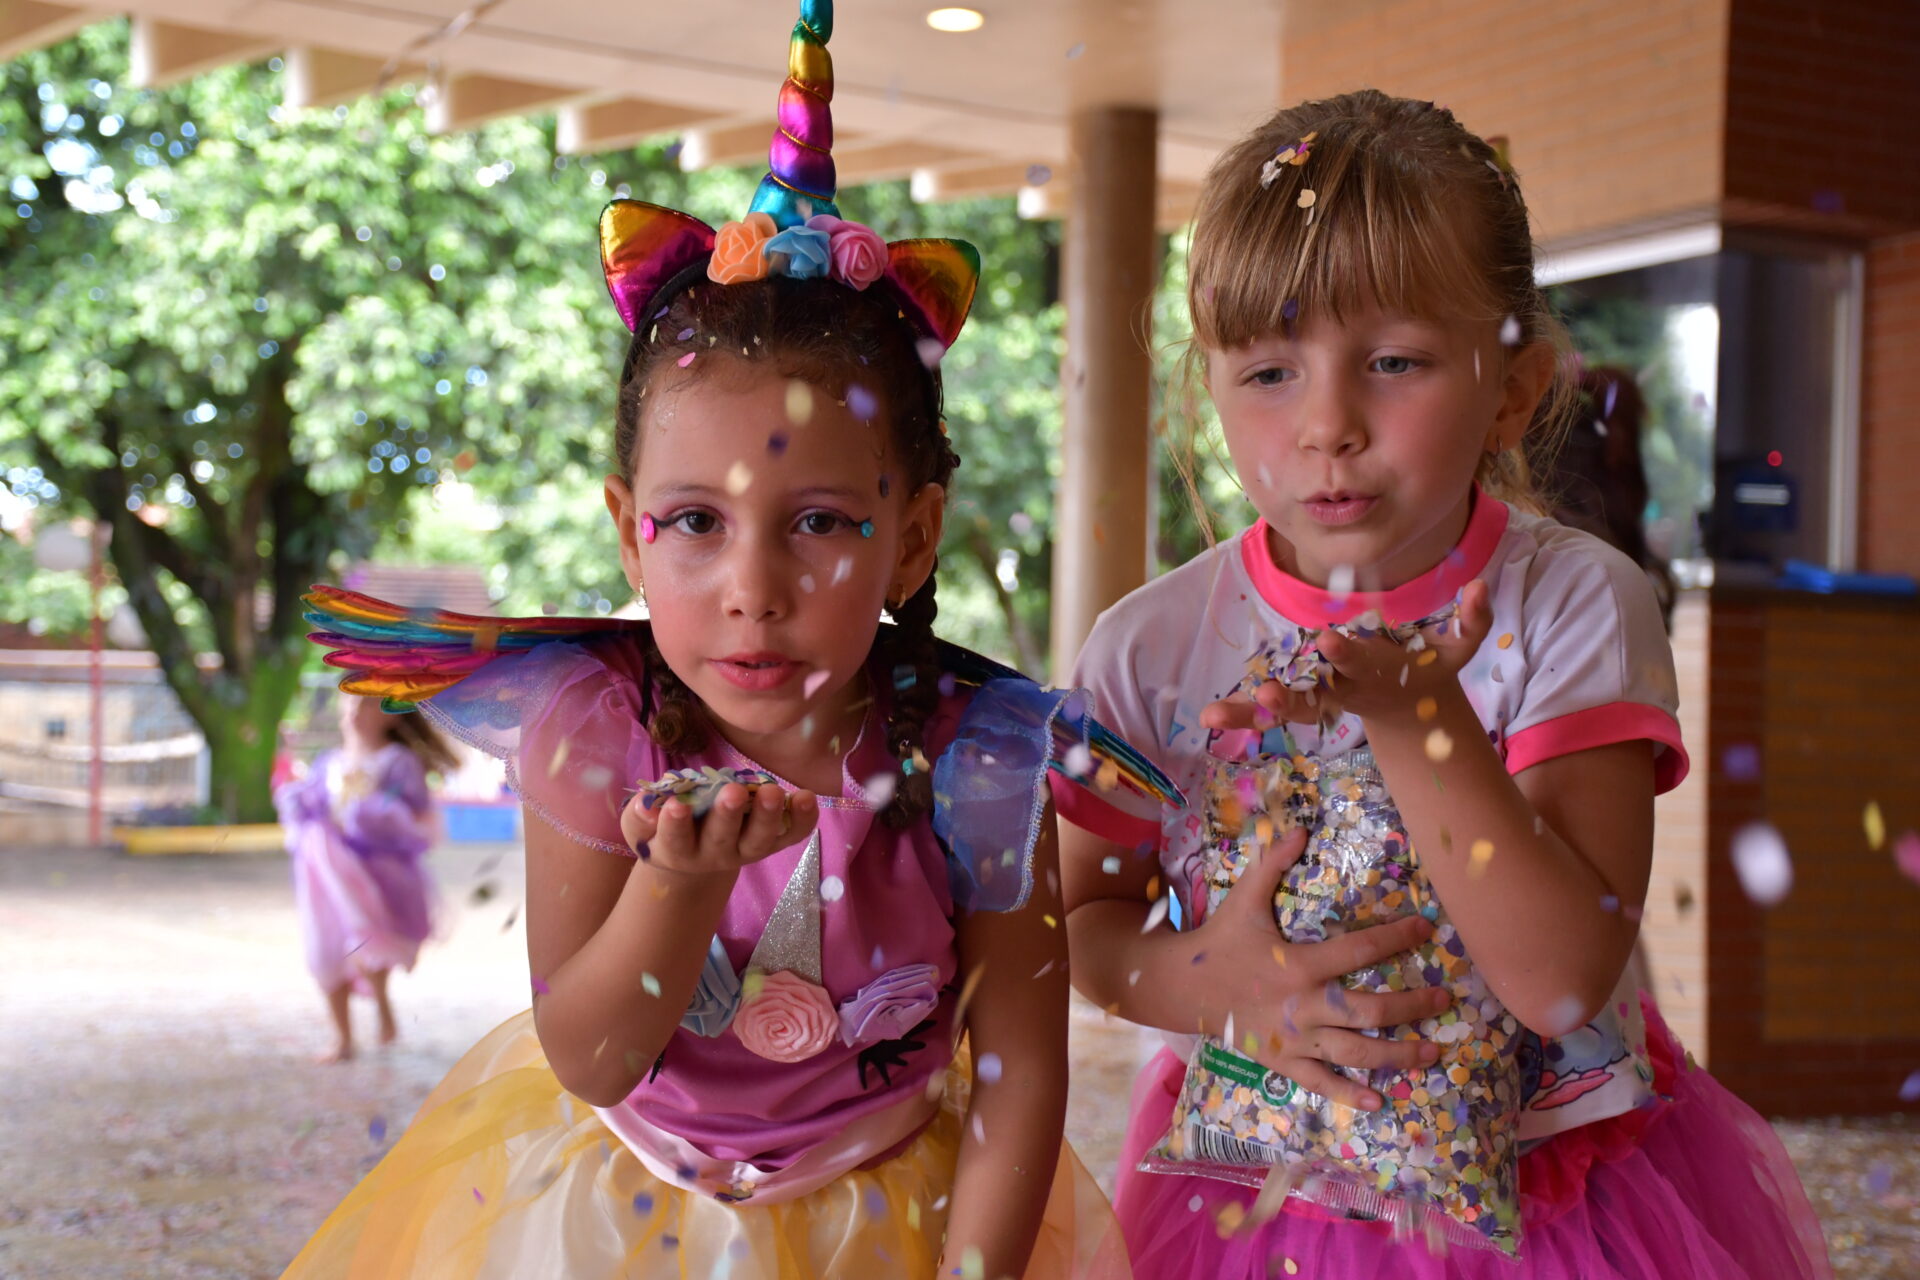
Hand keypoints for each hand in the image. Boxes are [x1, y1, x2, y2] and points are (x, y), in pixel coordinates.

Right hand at [618, 782, 817, 877]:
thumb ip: (640, 817)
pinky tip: (807, 797)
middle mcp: (714, 854)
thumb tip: (647, 805)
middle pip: (723, 839)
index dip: (675, 824)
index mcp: (678, 850)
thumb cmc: (661, 832)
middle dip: (728, 815)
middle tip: (732, 792)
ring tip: (773, 791)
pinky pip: (789, 836)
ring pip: (760, 840)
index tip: (676, 806)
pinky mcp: (770, 843)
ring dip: (768, 815)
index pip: (676, 839)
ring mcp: (745, 850)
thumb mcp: (642, 827)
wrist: (691, 856)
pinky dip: (801, 820)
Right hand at [1192, 827, 1447, 1110]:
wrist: (1182, 988)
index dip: (1396, 937)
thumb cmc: (1221, 941)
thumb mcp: (1244, 899)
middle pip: (1369, 1010)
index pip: (1359, 950)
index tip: (1427, 928)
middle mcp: (1303, 1005)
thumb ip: (1272, 864)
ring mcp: (1294, 1039)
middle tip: (1445, 1000)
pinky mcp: (1284, 1063)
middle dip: (1412, 1006)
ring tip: (1433, 1052)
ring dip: (1398, 1054)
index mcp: (1299, 964)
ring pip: (1355, 1052)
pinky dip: (1350, 1095)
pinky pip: (1321, 1083)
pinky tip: (1381, 1102)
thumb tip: (1299, 828)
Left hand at [1201, 579, 1493, 732]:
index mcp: (1380, 673)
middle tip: (1269, 696)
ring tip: (1215, 716)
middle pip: (1316, 697)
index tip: (1326, 641)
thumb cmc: (1433, 665)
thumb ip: (1473, 619)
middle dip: (1294, 698)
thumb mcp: (1460, 647)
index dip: (1346, 654)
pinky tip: (1210, 715)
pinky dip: (1246, 715)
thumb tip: (1481, 585)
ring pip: (1287, 709)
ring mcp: (1324, 699)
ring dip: (1255, 714)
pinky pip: (1273, 711)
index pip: (1361, 662)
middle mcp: (1347, 690)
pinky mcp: (1307, 702)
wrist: (1414, 708)